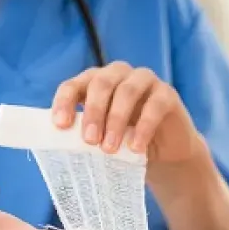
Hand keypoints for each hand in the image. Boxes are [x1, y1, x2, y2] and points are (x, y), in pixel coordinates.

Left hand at [51, 61, 207, 166]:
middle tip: (90, 140)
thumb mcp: (101, 138)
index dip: (65, 102)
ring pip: (127, 91)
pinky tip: (136, 147)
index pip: (74, 85)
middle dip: (93, 112)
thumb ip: (85, 133)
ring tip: (110, 149)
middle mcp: (118, 75)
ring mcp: (144, 81)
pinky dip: (144, 127)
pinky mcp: (167, 94)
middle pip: (101, 83)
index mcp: (95, 82)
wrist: (163, 154)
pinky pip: (155, 105)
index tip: (61, 125)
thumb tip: (62, 142)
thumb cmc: (124, 143)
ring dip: (116, 120)